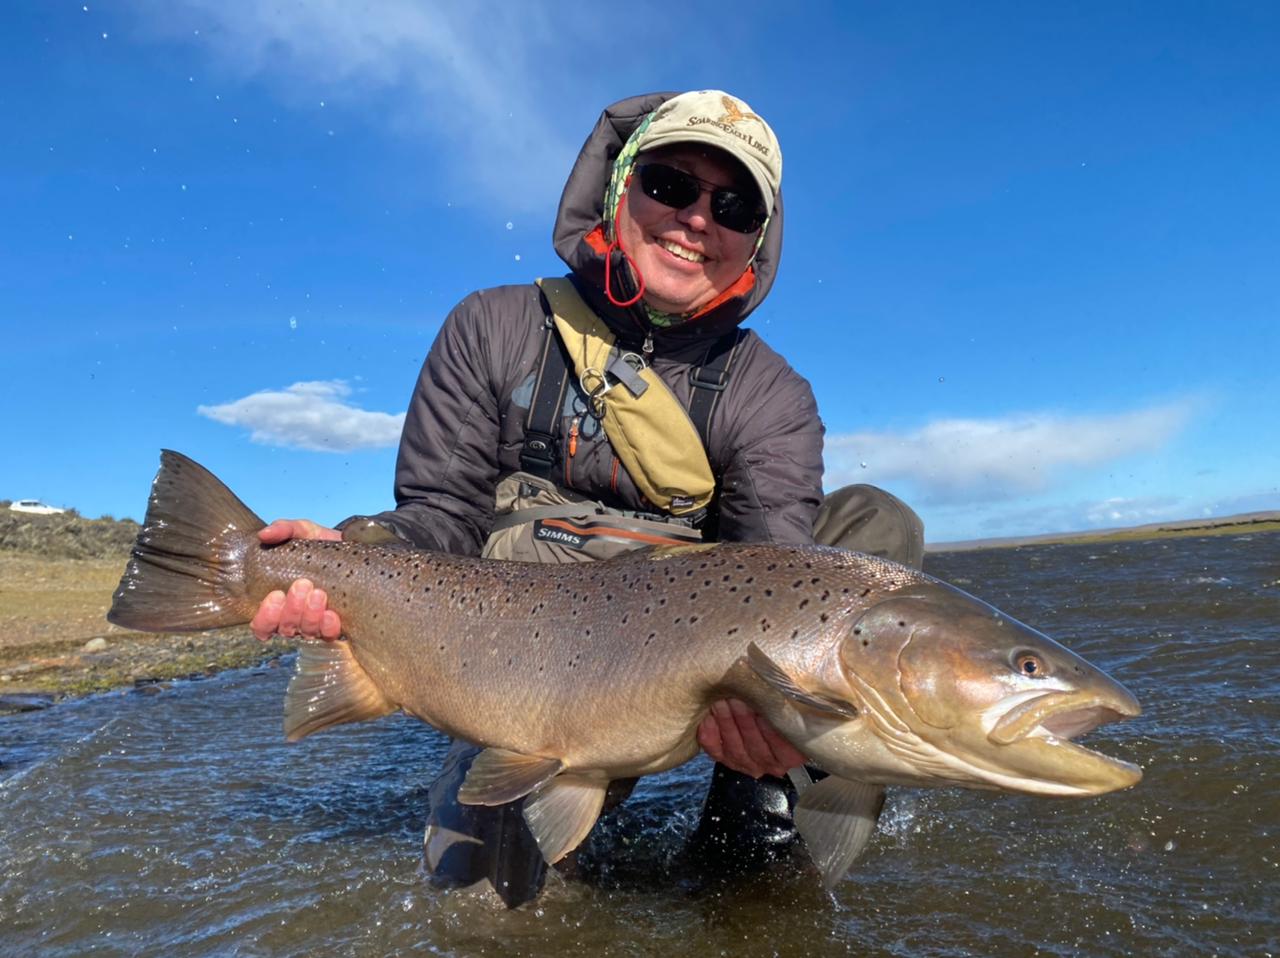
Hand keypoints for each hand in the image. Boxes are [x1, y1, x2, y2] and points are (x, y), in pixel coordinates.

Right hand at [249, 519, 343, 641]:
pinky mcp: (338, 625)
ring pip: (306, 633)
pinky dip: (328, 627)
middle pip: (284, 629)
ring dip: (309, 616)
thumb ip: (284, 529)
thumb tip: (264, 534)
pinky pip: (330, 636)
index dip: (265, 616)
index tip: (276, 595)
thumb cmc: (322, 545)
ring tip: (319, 593)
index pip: (262, 625)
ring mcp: (317, 624)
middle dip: (291, 610)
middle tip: (303, 585)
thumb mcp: (303, 532)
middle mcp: (296, 618)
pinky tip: (333, 614)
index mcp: (280, 601)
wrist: (357, 549)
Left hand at [697, 698, 806, 778]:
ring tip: (721, 703)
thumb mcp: (793, 707)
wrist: (757, 708)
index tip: (762, 710)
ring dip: (726, 724)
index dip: (770, 730)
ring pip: (734, 749)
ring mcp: (746, 763)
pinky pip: (715, 750)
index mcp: (792, 754)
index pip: (782, 747)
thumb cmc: (780, 705)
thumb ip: (792, 704)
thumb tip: (787, 690)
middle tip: (736, 699)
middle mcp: (769, 763)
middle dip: (744, 721)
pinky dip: (710, 734)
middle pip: (756, 747)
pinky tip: (707, 718)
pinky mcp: (725, 758)